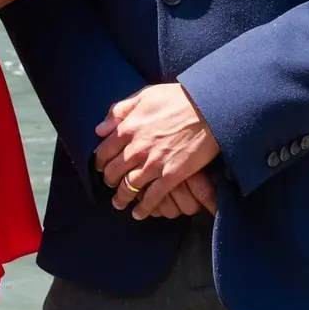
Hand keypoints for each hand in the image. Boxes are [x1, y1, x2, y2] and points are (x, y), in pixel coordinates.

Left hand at [94, 83, 220, 218]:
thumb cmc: (177, 99)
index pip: (104, 151)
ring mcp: (153, 164)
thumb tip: (100, 129)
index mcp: (127, 129)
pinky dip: (143, 208)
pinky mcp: (171, 176)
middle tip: (110, 185)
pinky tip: (138, 214)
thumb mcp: (144, 96)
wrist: (208, 109)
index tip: (101, 167)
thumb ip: (119, 111)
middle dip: (109, 181)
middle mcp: (136, 149)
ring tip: (119, 203)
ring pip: (129, 187)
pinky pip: (152, 197)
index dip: (100, 162)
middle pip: (114, 171)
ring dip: (122, 197)